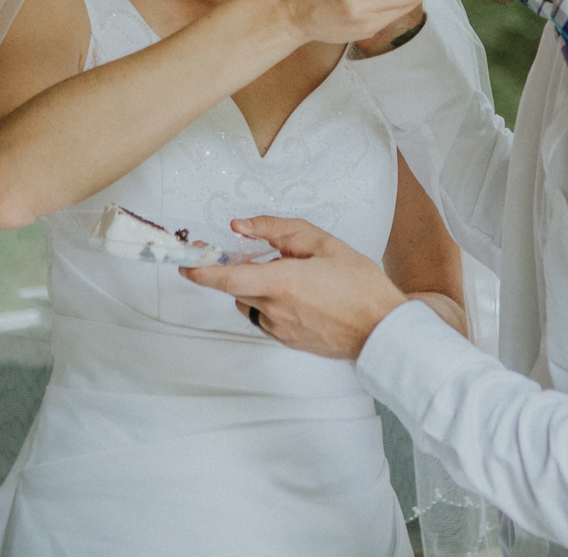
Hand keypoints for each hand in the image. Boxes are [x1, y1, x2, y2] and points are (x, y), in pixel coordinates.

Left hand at [181, 216, 406, 360]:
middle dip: (239, 271)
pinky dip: (272, 303)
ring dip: (257, 288)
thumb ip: (279, 230)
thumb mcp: (324, 244)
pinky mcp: (288, 341)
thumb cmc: (361, 286)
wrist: (383, 329)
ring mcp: (280, 329)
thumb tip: (242, 227)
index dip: (199, 270)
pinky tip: (301, 295)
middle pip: (236, 289)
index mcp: (281, 283)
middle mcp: (274, 309)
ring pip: (250, 304)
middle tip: (259, 256)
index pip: (225, 278)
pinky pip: (266, 318)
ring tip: (292, 277)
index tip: (184, 262)